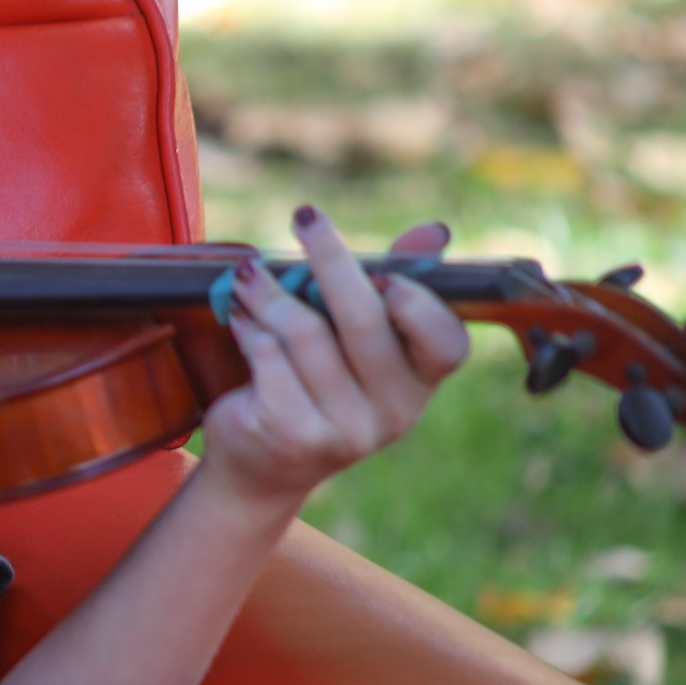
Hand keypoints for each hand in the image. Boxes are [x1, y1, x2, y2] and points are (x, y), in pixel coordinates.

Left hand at [199, 209, 471, 511]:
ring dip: (269, 292)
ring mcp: (345, 430)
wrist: (263, 467)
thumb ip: (395, 283)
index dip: (420, 306)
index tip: (383, 271)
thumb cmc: (317, 384)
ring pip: (305, 331)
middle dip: (331, 259)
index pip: (447, 344)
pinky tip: (238, 317)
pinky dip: (248, 327)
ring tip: (248, 276)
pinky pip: (268, 357)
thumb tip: (436, 231)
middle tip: (306, 218)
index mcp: (419, 384)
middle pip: (365, 320)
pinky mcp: (294, 433)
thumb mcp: (358, 340)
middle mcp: (393, 413)